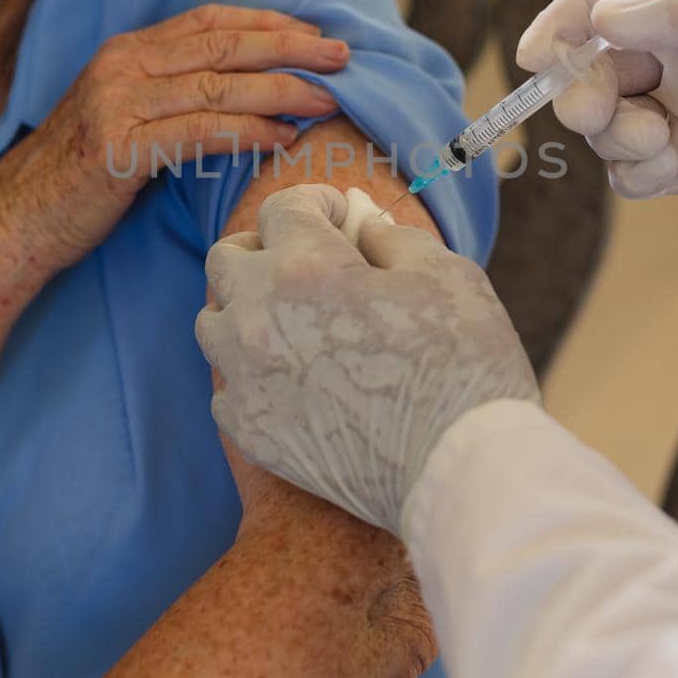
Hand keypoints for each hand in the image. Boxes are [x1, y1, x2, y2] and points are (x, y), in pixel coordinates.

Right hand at [0, 5, 345, 268]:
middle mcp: (121, 66)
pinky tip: (282, 138)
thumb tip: (247, 89)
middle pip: (224, 45)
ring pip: (218, 86)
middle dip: (291, 46)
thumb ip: (172, 93)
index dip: (269, 22)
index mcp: (126, 51)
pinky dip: (248, 132)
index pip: (211, 21)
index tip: (316, 33)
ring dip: (281, 89)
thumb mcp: (125, 116)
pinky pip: (198, 133)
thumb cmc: (81, 177)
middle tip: (343, 55)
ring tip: (327, 99)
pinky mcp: (116, 149)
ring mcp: (115, 105)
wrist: (16, 223)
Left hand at [198, 185, 538, 533]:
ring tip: (296, 323)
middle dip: (267, 248)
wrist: (457, 475)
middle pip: (227, 258)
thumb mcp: (447, 275)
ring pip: (213, 322)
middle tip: (309, 262)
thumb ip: (392, 237)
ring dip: (248, 310)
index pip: (283, 208)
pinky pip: (225, 386)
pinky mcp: (249, 432)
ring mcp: (246, 379)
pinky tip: (296, 380)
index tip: (340, 217)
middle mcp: (258, 318)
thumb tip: (360, 226)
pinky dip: (252, 374)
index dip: (317, 203)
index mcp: (305, 269)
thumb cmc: (463, 368)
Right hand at [518, 0, 677, 219]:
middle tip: (596, 113)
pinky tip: (672, 168)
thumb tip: (610, 18)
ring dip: (609, 133)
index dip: (565, 19)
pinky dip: (633, 173)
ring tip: (656, 143)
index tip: (536, 53)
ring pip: (604, 120)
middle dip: (579, 86)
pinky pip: (631, 171)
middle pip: (592, 62)